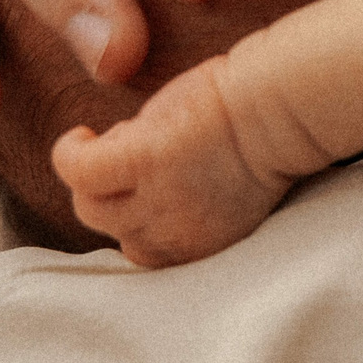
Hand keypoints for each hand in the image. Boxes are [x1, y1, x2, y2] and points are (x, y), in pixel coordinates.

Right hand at [51, 52, 314, 267]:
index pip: (151, 254)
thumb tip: (169, 181)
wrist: (292, 109)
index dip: (142, 222)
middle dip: (118, 199)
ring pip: (90, 208)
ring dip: (92, 178)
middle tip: (136, 159)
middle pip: (118, 236)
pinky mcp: (144, 160)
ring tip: (107, 145)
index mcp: (207, 243)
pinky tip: (83, 134)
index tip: (148, 191)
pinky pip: (78, 170)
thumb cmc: (277, 132)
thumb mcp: (241, 189)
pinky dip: (71, 153)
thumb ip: (202, 199)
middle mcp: (180, 234)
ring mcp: (159, 201)